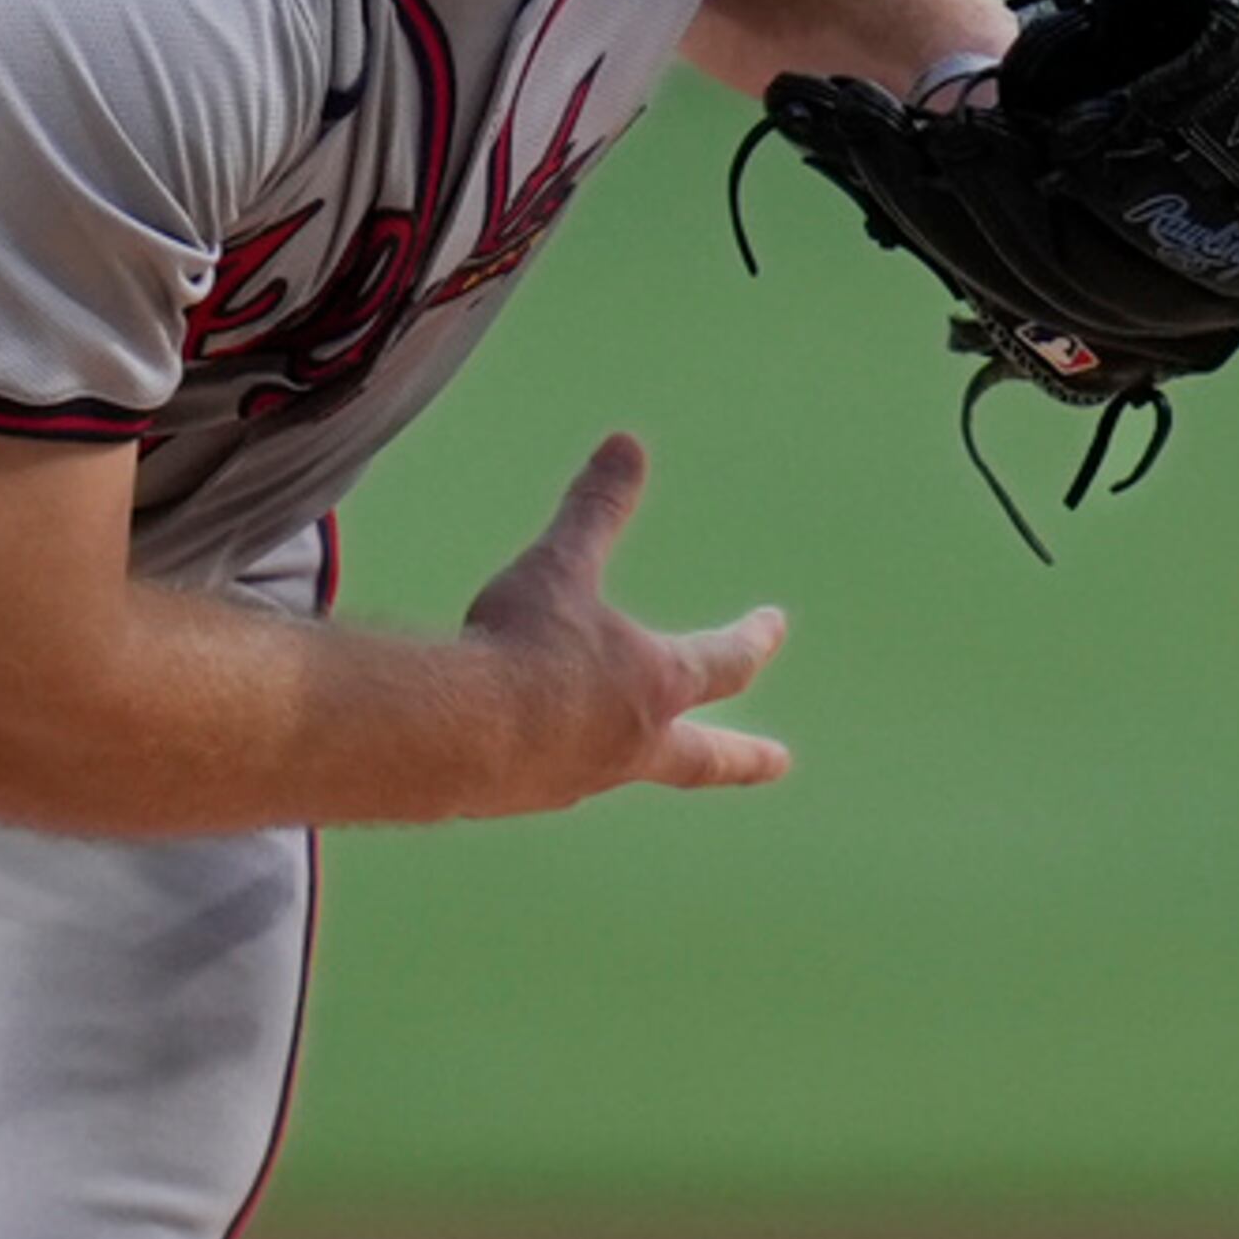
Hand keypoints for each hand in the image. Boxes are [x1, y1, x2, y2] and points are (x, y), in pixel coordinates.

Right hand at [459, 432, 789, 813]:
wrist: (457, 732)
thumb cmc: (521, 646)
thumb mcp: (561, 565)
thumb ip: (595, 509)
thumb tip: (626, 444)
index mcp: (655, 683)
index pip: (726, 663)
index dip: (754, 638)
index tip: (774, 624)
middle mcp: (634, 741)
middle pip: (708, 756)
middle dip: (746, 755)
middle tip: (780, 761)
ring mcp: (586, 777)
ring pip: (630, 765)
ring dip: (642, 752)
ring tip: (634, 747)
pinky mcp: (532, 795)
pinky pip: (560, 776)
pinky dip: (562, 758)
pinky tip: (535, 747)